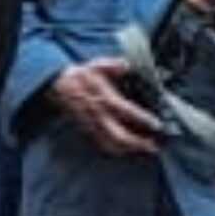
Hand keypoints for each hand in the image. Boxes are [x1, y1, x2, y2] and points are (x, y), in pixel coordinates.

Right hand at [47, 59, 167, 158]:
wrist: (57, 85)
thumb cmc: (80, 76)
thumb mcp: (97, 65)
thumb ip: (113, 65)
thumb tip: (126, 65)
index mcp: (103, 98)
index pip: (126, 111)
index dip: (142, 119)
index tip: (157, 124)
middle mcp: (99, 115)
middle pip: (120, 136)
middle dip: (138, 143)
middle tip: (154, 146)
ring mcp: (92, 125)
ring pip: (111, 144)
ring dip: (129, 150)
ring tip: (144, 150)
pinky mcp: (87, 130)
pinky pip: (102, 145)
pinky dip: (116, 150)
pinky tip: (126, 150)